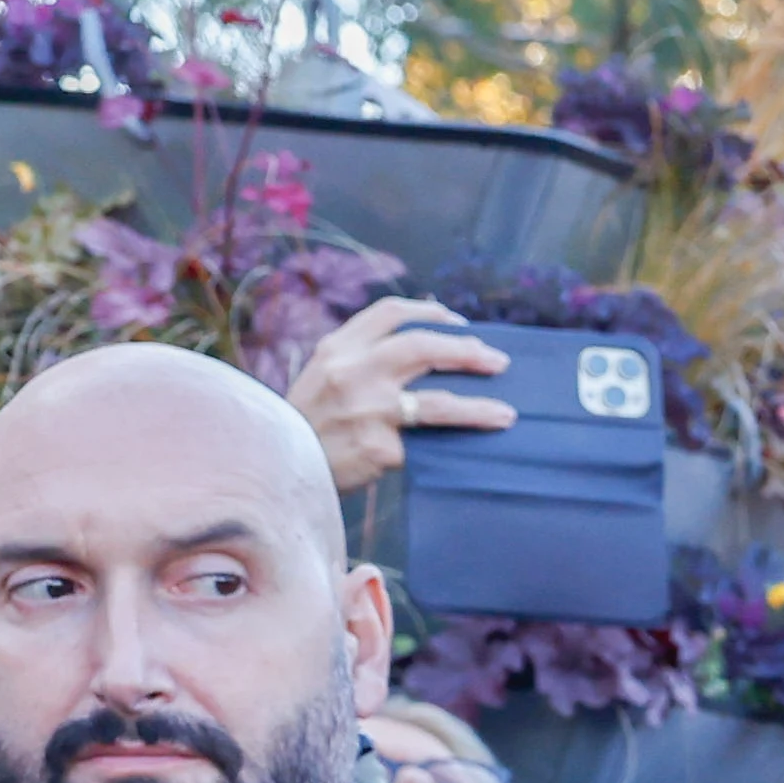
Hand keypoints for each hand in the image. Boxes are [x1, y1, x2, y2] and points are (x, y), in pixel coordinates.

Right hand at [291, 296, 514, 491]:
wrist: (276, 468)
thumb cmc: (310, 423)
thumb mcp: (322, 376)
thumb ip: (361, 358)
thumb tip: (425, 347)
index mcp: (338, 348)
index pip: (389, 314)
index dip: (431, 313)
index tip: (461, 323)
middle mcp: (353, 372)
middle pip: (423, 347)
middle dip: (467, 352)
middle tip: (498, 362)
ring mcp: (367, 410)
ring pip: (439, 402)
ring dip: (479, 408)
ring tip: (507, 414)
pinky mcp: (379, 448)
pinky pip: (426, 446)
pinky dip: (448, 448)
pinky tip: (472, 454)